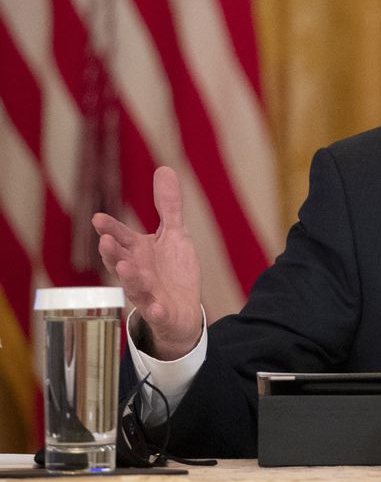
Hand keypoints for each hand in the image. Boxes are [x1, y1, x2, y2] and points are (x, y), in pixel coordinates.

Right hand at [93, 166, 202, 359]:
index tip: (98, 218)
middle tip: (105, 241)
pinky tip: (156, 308)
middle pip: (121, 262)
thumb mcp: (174, 234)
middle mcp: (137, 273)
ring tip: (126, 268)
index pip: (121, 238)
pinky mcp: (162, 313)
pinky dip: (155, 311)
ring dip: (130, 278)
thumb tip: (164, 168)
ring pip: (135, 287)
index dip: (111, 229)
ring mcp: (148, 294)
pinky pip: (157, 313)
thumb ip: (168, 206)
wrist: (183, 310)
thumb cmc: (172, 270)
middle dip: (113, 253)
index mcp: (138, 252)